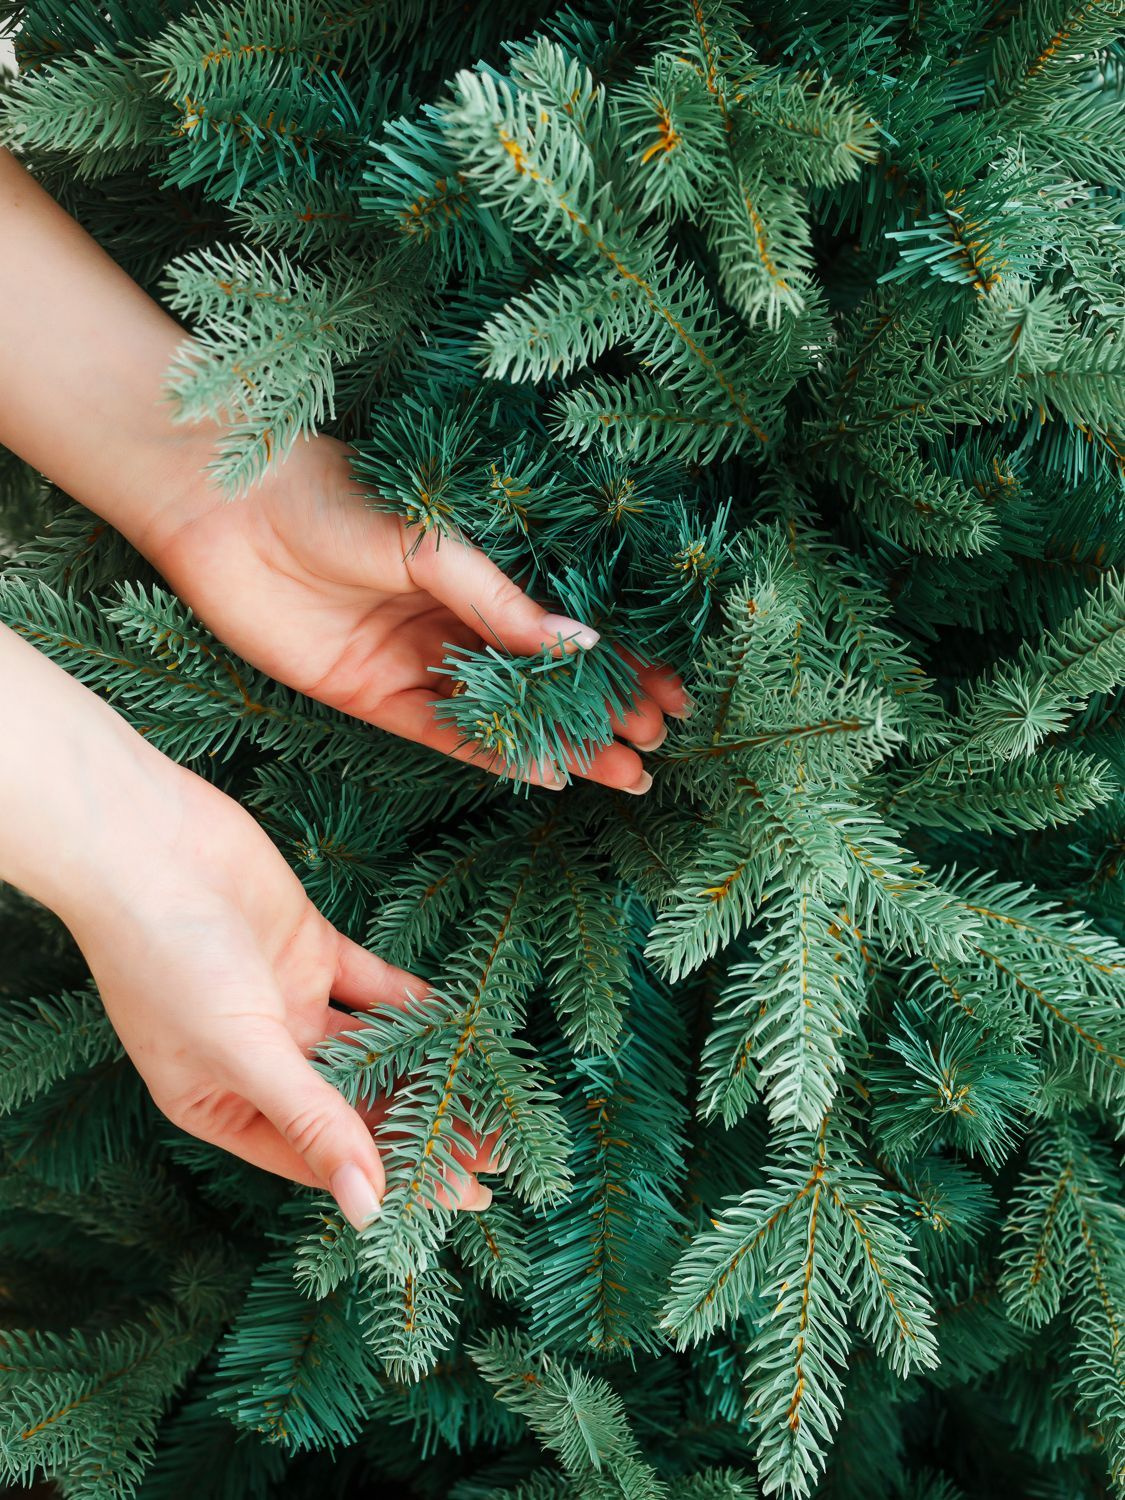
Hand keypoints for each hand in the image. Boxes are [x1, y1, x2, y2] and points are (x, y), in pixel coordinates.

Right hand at [51, 725, 492, 1230]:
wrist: (141, 843)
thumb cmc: (165, 957)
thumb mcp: (241, 1050)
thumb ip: (312, 1123)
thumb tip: (367, 1211)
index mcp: (220, 1104)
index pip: (321, 1156)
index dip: (393, 1178)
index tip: (464, 1197)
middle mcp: (257, 1059)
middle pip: (354, 1105)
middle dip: (421, 1127)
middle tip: (500, 1150)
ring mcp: (285, 1000)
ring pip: (369, 1048)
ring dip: (426, 1068)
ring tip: (495, 1094)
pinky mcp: (307, 946)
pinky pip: (373, 986)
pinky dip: (412, 1004)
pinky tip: (463, 1024)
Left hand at [133, 433, 688, 790]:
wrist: (226, 509)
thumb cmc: (333, 498)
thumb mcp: (431, 543)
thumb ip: (502, 601)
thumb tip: (586, 642)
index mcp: (476, 568)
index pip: (565, 623)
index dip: (622, 660)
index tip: (673, 694)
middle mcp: (452, 619)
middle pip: (544, 678)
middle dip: (603, 711)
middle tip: (656, 746)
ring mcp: (415, 659)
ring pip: (506, 714)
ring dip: (563, 743)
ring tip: (623, 774)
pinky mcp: (372, 695)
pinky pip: (446, 734)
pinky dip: (497, 757)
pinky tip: (549, 775)